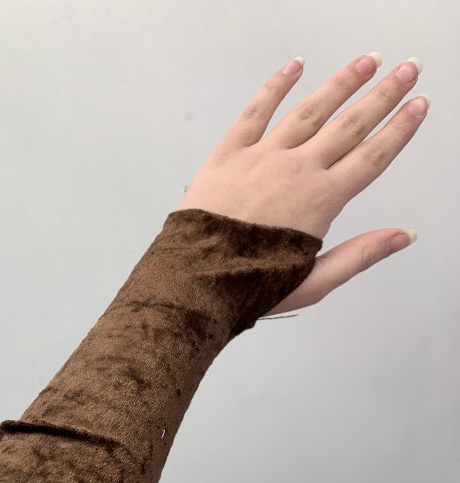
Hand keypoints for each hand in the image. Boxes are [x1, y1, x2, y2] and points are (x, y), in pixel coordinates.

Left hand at [176, 53, 428, 314]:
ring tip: (365, 62)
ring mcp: (262, 158)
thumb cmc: (250, 288)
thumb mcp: (315, 281)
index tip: (418, 106)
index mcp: (320, 201)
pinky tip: (294, 67)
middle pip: (349, 125)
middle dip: (382, 95)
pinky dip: (275, 86)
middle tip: (406, 70)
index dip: (399, 130)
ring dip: (340, 83)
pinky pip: (255, 112)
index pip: (371, 157)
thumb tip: (403, 236)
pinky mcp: (228, 155)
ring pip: (309, 111)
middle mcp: (296, 171)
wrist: (195, 283)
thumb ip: (361, 254)